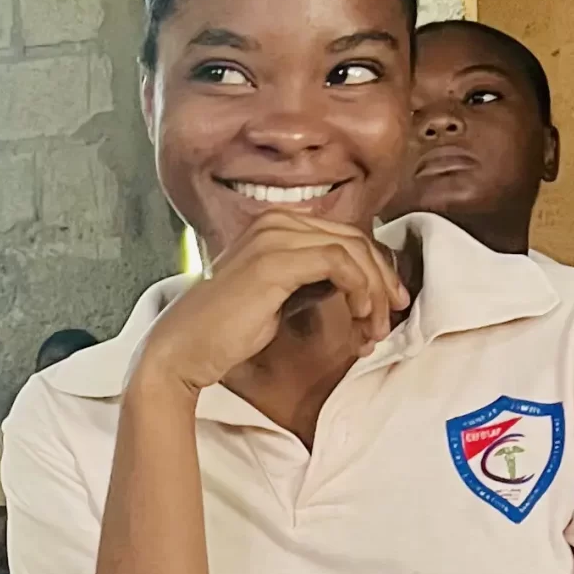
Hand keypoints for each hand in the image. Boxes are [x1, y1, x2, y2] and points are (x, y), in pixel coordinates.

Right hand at [135, 212, 409, 393]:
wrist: (183, 350)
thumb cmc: (225, 330)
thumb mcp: (279, 297)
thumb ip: (312, 280)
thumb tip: (356, 284)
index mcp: (274, 225)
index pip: (343, 236)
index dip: (375, 269)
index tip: (386, 306)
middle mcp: (275, 222)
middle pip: (354, 239)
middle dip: (382, 280)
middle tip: (390, 318)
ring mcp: (274, 238)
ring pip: (353, 249)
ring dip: (375, 291)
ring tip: (373, 329)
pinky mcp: (276, 261)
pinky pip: (340, 263)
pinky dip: (360, 289)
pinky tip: (359, 317)